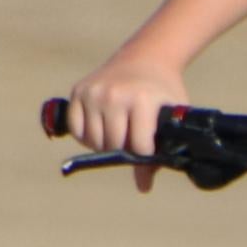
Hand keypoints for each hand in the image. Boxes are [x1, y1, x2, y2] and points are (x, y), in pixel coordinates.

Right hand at [66, 55, 188, 191]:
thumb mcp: (170, 118)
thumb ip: (161, 151)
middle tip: (133, 138)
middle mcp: (114, 95)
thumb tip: (143, 188)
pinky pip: (76, 129)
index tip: (148, 148)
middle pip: (113, 145)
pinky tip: (101, 127)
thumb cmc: (162, 92)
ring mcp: (94, 92)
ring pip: (92, 141)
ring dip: (104, 144)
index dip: (144, 154)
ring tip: (118, 133)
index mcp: (141, 100)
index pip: (138, 147)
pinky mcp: (78, 90)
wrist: (147, 58)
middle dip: (123, 149)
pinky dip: (86, 136)